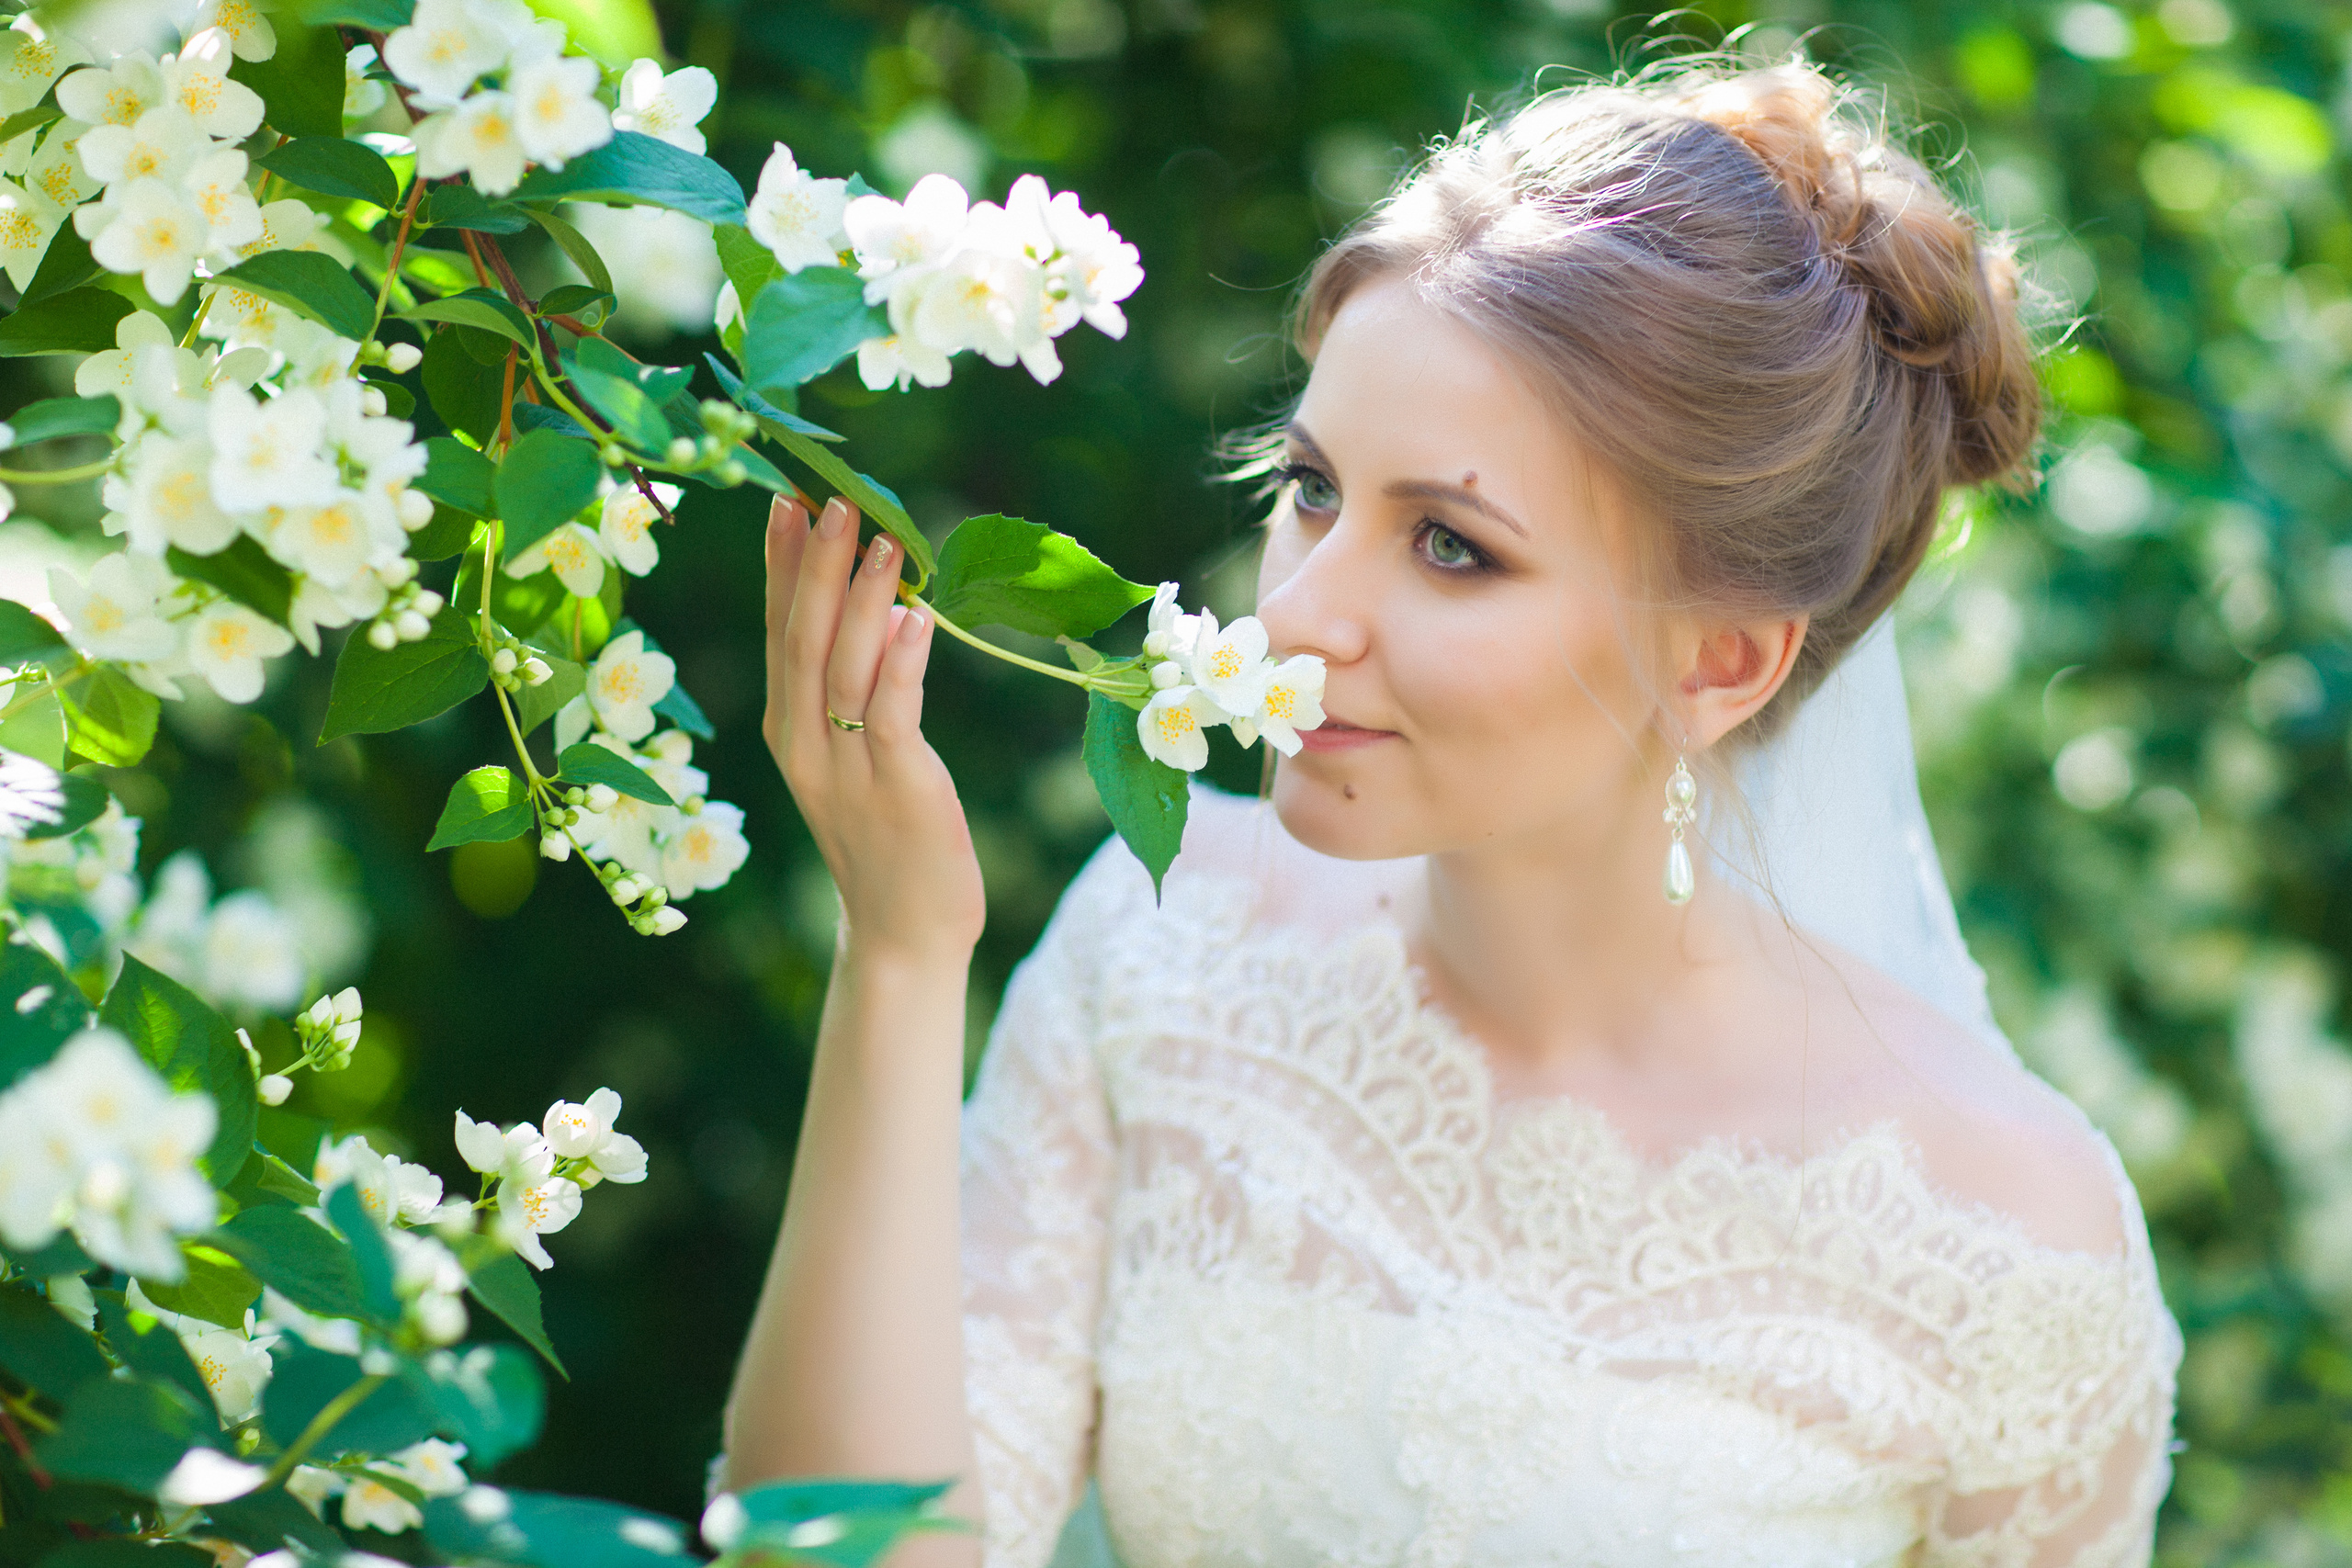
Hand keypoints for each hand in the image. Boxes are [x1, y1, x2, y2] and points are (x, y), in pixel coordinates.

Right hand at [764, 494, 985, 963]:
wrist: (903, 934)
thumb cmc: (890, 836)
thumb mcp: (855, 755)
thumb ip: (855, 690)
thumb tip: (882, 609)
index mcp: (787, 729)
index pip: (777, 632)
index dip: (781, 566)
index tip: (785, 501)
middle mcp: (803, 743)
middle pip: (802, 638)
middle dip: (816, 566)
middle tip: (832, 499)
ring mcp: (845, 768)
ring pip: (843, 669)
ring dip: (863, 600)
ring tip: (881, 539)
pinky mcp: (896, 788)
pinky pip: (892, 714)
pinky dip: (902, 663)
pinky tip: (917, 618)